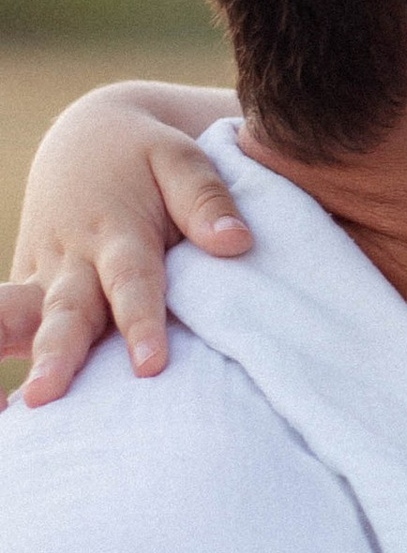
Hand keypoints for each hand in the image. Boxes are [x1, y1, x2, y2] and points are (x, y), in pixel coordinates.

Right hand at [4, 84, 247, 402]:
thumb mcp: (180, 159)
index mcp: (116, 231)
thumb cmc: (148, 157)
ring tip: (18, 407)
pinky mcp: (27, 294)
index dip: (139, 321)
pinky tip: (3, 412)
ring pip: (25, 322)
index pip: (131, 281)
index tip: (149, 366)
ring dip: (22, 359)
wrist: (87, 140)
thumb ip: (205, 199)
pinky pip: (8, 328)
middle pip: (67, 312)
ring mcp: (43, 279)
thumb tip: (237, 242)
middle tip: (46, 396)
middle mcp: (73, 261)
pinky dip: (0, 353)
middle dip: (57, 354)